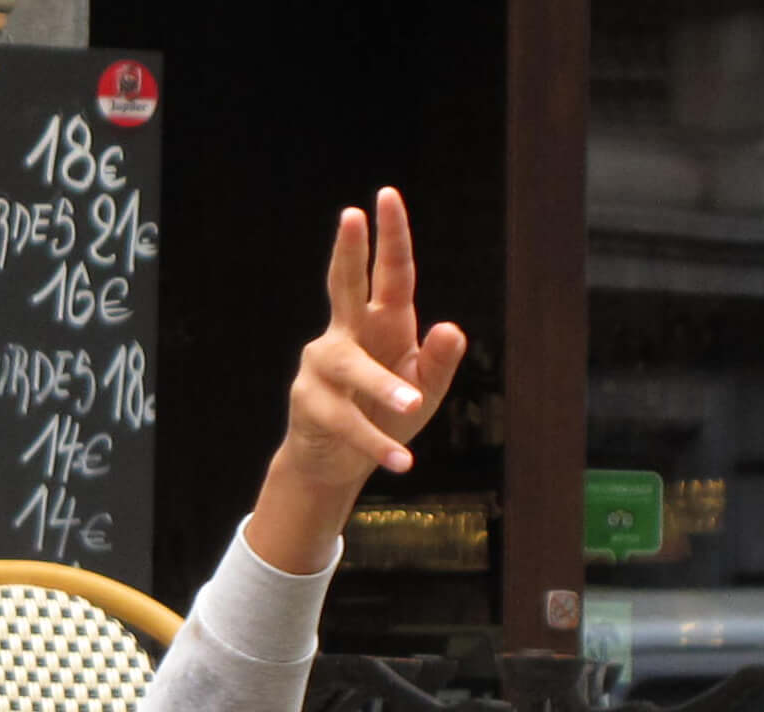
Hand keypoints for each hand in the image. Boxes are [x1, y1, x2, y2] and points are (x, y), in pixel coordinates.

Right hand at [252, 187, 466, 569]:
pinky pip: (348, 421)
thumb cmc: (387, 415)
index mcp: (383, 323)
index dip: (389, 237)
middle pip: (344, 285)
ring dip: (383, 387)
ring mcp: (322, 367)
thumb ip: (440, 361)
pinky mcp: (310, 404)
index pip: (390, 274)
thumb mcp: (426, 389)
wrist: (339, 463)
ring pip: (353, 368)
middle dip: (349, 250)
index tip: (384, 197)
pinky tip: (402, 460)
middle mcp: (346, 334)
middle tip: (350, 215)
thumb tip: (452, 327)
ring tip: (412, 404)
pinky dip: (377, 442)